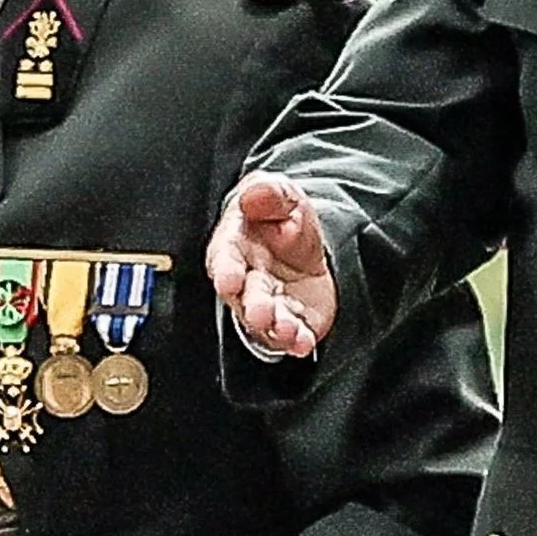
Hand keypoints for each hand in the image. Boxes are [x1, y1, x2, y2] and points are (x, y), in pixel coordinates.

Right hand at [206, 174, 337, 359]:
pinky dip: (296, 341)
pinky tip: (302, 342)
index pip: (225, 259)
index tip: (229, 278)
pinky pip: (291, 336)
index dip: (226, 270)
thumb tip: (253, 195)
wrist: (311, 242)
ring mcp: (269, 304)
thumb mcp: (280, 194)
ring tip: (285, 329)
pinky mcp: (292, 320)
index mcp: (235, 246)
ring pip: (265, 321)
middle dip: (252, 305)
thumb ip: (268, 192)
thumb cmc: (280, 219)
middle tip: (260, 312)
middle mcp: (248, 280)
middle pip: (245, 296)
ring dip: (274, 328)